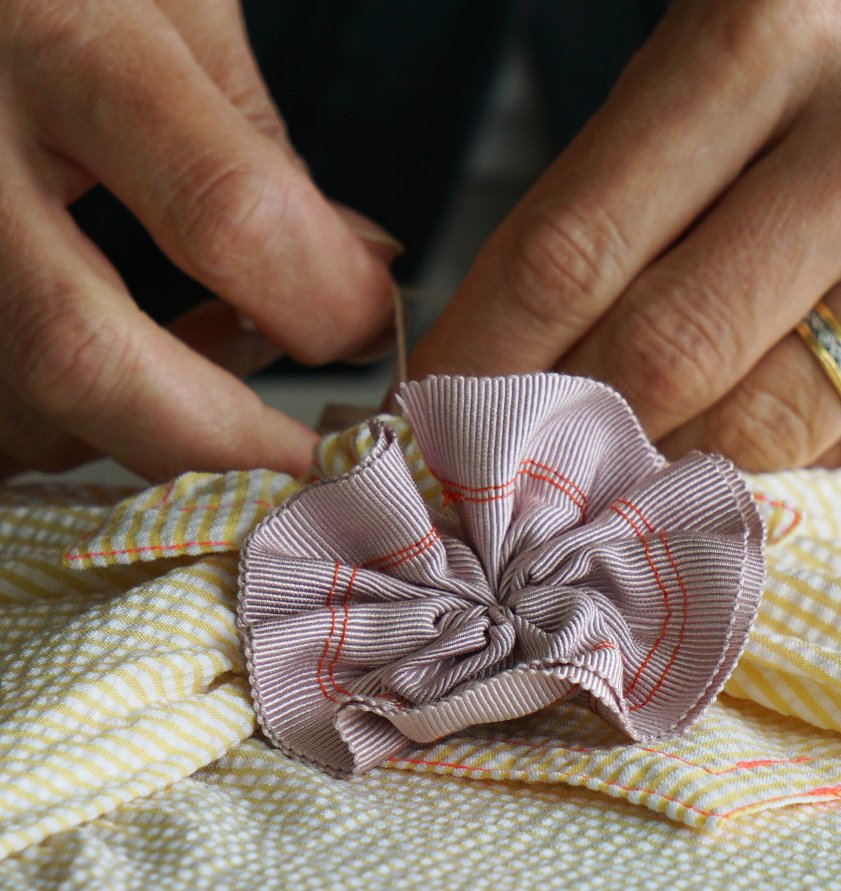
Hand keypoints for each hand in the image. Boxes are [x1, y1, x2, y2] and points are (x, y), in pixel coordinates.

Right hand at [0, 0, 396, 479]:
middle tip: (316, 463)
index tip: (373, 327)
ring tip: (224, 355)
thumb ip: (261, 149)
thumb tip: (358, 276)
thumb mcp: (172, 6)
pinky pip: (3, 416)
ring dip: (155, 432)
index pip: (225, 212)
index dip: (324, 300)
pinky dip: (85, 424)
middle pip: (87, 358)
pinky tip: (142, 365)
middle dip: (229, 441)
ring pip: (32, 410)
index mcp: (59, 38)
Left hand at [410, 0, 840, 468]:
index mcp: (769, 37)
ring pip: (755, 428)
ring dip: (664, 466)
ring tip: (625, 465)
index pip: (571, 246)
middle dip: (565, 435)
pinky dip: (777, 460)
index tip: (428, 421)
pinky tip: (759, 429)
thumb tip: (522, 363)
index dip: (483, 357)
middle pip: (659, 353)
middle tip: (510, 472)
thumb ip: (630, 198)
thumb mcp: (737, 65)